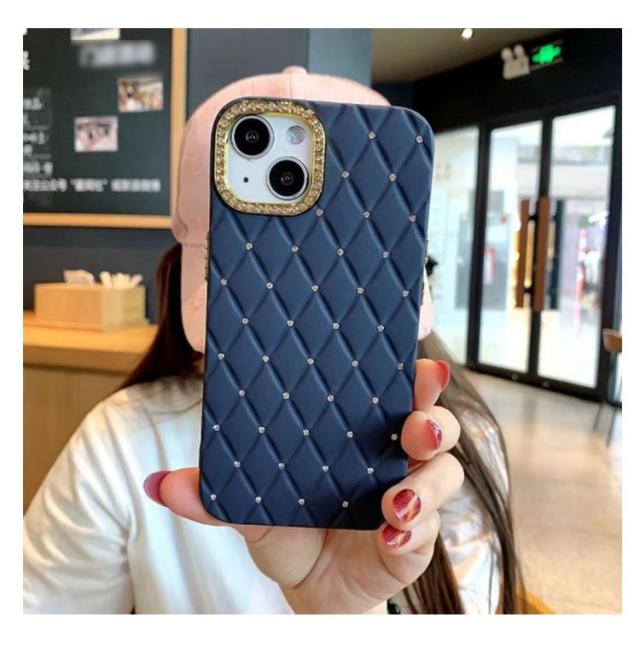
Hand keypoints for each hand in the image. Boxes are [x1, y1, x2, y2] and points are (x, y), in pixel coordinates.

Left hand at [145, 359, 462, 613]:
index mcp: (358, 433)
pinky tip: (390, 535)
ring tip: (396, 501)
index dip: (411, 375)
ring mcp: (411, 496)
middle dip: (432, 419)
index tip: (419, 366)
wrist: (308, 585)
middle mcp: (392, 457)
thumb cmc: (289, 528)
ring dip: (428, 482)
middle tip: (417, 427)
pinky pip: (429, 530)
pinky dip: (414, 531)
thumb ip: (213, 495)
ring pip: (445, 473)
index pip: (392, 393)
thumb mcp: (251, 506)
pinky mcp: (415, 540)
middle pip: (432, 424)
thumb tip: (159, 484)